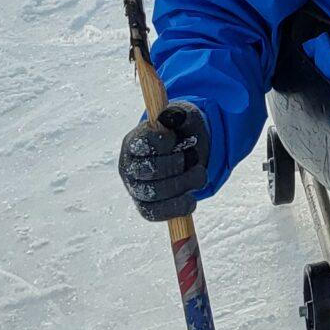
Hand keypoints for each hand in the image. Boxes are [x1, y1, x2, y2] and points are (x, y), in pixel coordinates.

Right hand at [117, 100, 210, 220]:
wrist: (188, 151)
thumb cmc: (182, 132)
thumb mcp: (184, 117)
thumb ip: (178, 116)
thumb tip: (172, 116)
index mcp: (133, 142)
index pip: (141, 144)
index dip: (160, 143)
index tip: (174, 138)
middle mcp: (129, 167)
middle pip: (148, 171)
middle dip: (176, 165)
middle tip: (193, 157)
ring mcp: (136, 189)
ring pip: (153, 194)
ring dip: (182, 185)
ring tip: (200, 175)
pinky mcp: (146, 207)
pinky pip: (155, 213)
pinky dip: (174, 208)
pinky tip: (190, 201)